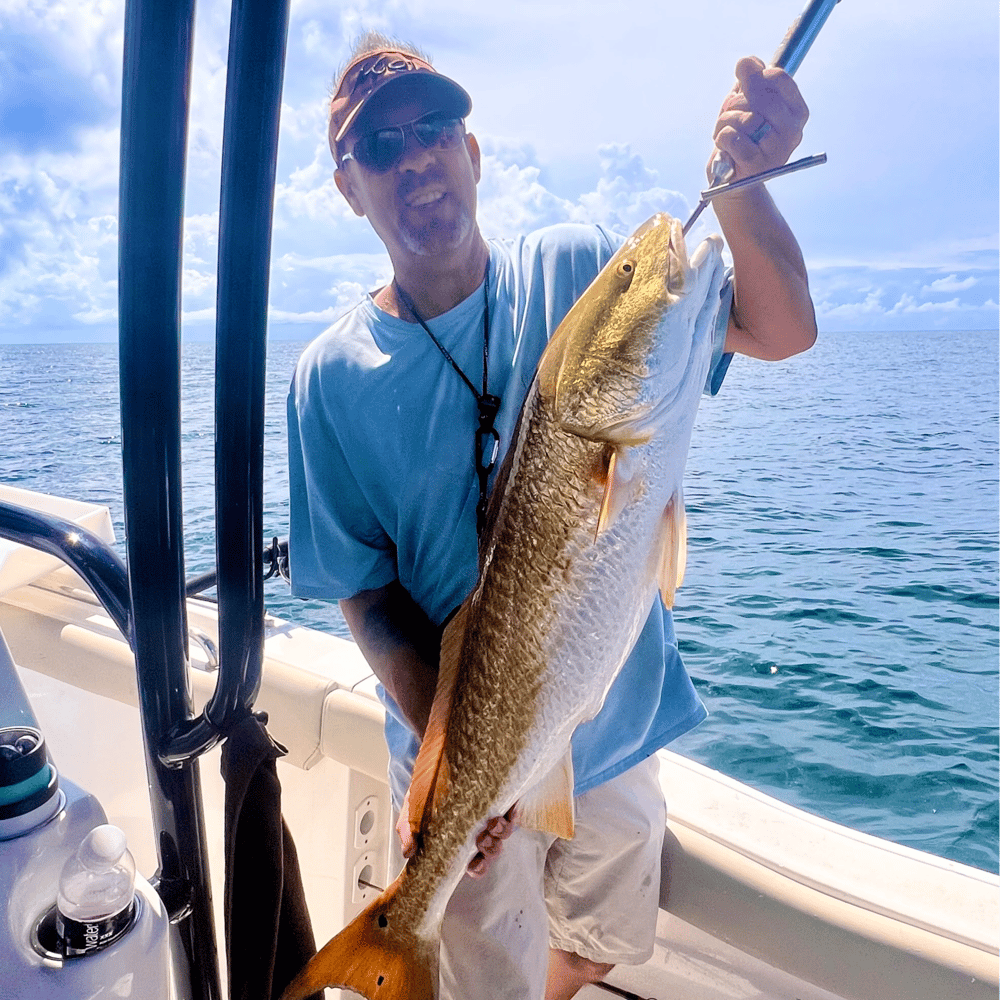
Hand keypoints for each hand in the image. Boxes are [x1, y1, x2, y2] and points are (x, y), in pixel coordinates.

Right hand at [395, 794, 516, 877]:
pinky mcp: (501, 797)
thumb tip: (408, 852)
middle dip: (490, 849)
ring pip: (504, 832)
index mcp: (462, 843)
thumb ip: (409, 832)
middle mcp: (480, 832)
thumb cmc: (425, 795)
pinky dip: (512, 813)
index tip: (472, 864)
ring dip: (501, 832)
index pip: (475, 865)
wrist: (435, 765)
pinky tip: (506, 810)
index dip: (478, 868)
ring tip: (492, 823)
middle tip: (481, 840)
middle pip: (492, 850)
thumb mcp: (412, 813)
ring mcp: (492, 815)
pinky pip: (513, 810)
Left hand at [709, 56, 808, 183]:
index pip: (778, 78)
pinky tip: (725, 146)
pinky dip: (721, 137)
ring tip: (727, 131)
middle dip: (737, 101)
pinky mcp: (756, 165)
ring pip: (746, 118)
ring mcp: (777, 150)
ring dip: (726, 120)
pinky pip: (732, 137)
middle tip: (731, 110)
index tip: (746, 84)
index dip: (756, 76)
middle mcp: (793, 132)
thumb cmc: (741, 138)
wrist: (732, 179)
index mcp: (797, 112)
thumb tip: (746, 62)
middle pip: (761, 97)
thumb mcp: (746, 104)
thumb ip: (749, 80)